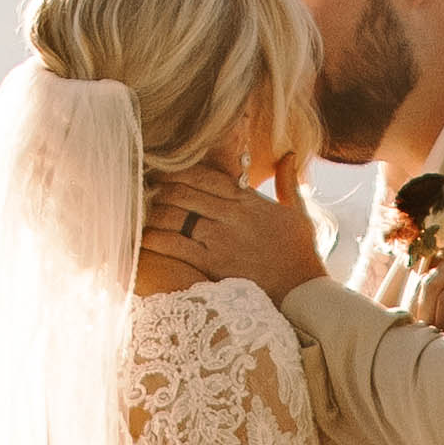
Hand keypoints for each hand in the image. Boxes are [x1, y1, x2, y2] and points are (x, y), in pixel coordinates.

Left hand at [151, 173, 328, 298]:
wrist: (302, 290)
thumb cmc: (300, 252)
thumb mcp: (298, 211)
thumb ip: (288, 181)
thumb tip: (290, 154)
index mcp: (248, 200)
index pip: (205, 176)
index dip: (179, 172)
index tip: (164, 173)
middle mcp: (231, 215)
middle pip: (183, 192)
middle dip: (160, 190)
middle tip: (146, 192)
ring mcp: (219, 239)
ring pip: (174, 216)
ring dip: (153, 213)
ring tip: (142, 214)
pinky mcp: (211, 264)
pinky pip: (174, 246)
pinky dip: (155, 239)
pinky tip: (143, 238)